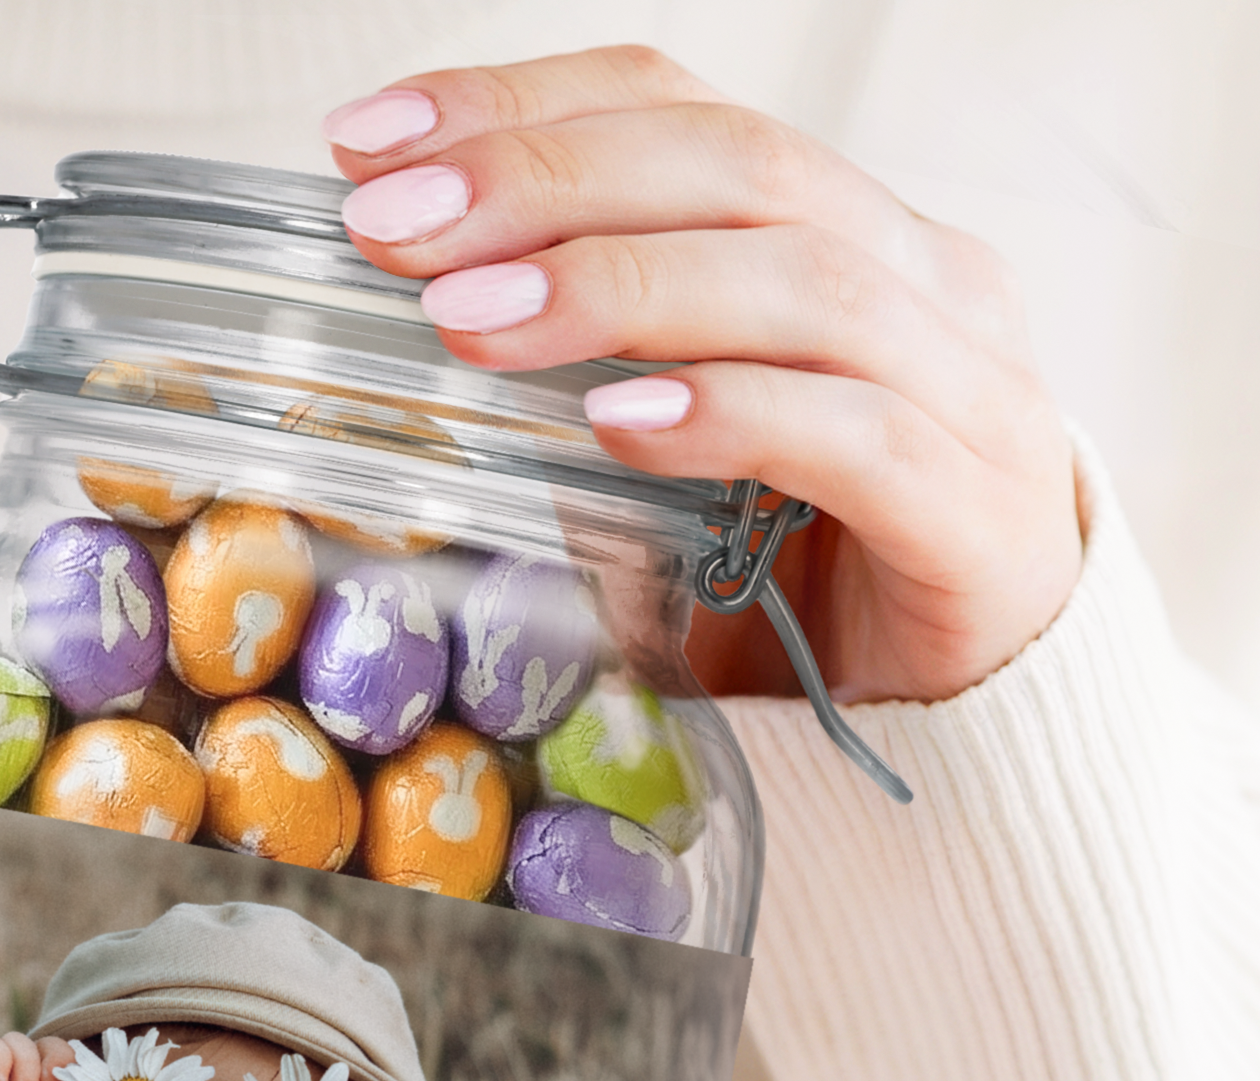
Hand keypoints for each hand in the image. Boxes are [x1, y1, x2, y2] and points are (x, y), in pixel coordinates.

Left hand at [325, 46, 1083, 705]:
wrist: (965, 709)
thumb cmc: (802, 569)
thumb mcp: (673, 452)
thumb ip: (587, 382)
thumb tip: (427, 331)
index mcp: (841, 232)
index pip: (679, 111)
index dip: (522, 106)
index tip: (368, 143)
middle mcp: (919, 278)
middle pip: (734, 166)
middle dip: (543, 180)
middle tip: (394, 227)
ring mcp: (968, 387)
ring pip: (798, 280)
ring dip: (616, 289)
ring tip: (469, 321)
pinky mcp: (976, 510)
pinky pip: (855, 434)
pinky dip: (730, 415)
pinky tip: (617, 425)